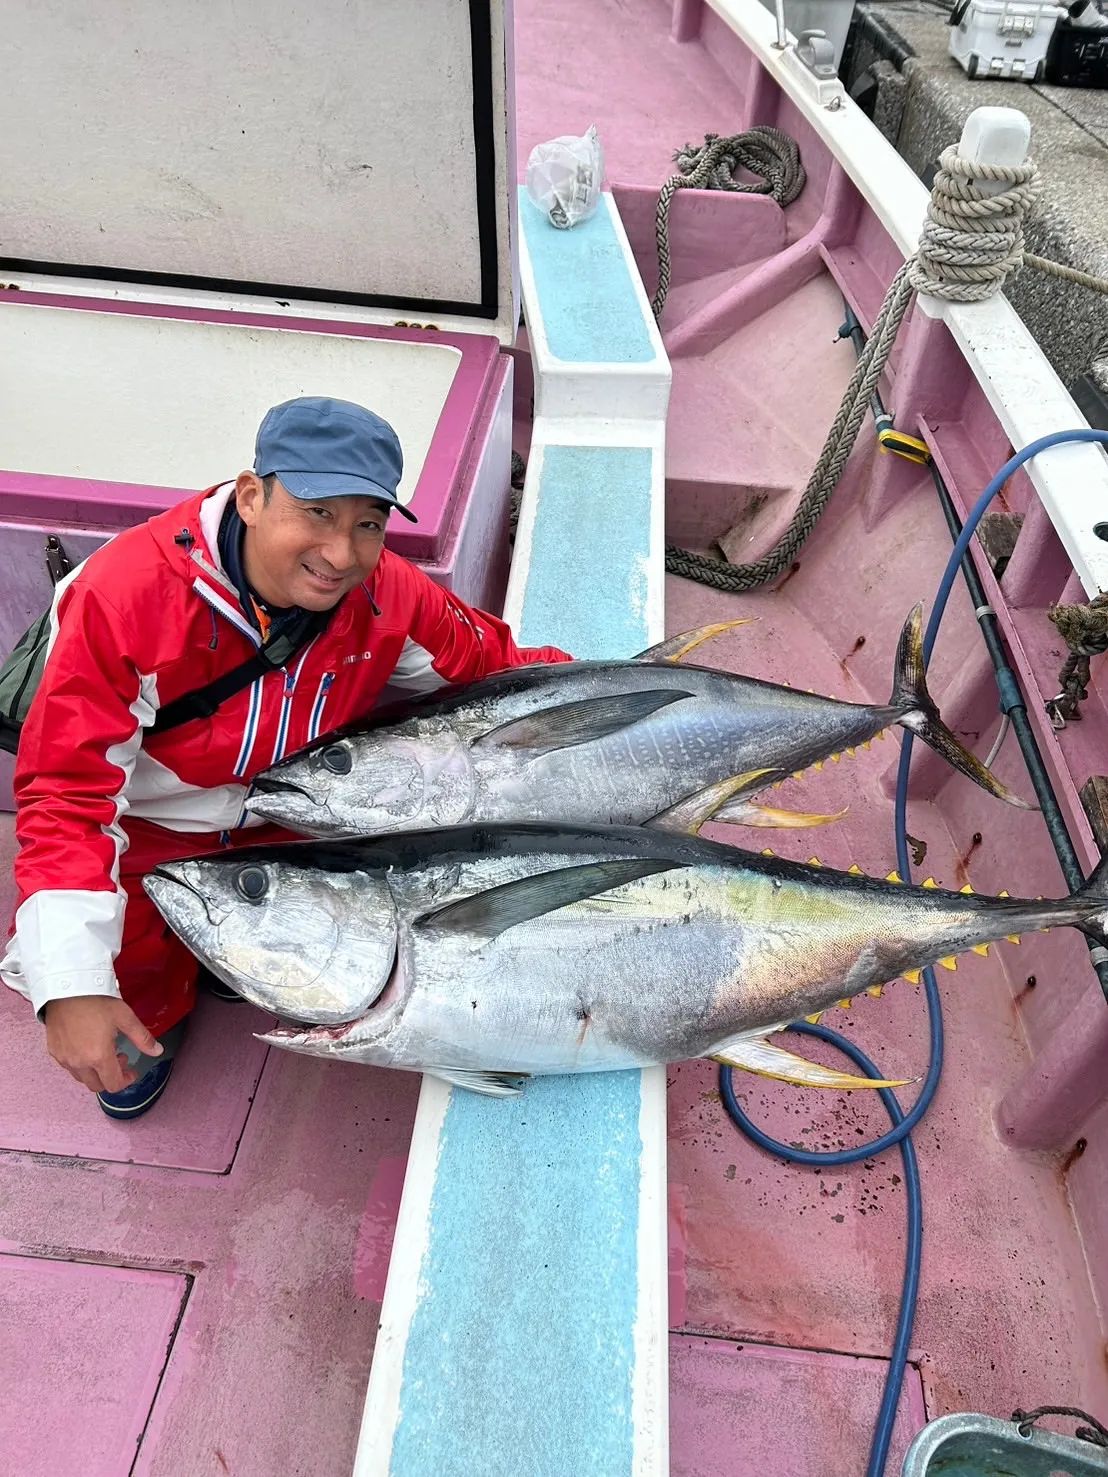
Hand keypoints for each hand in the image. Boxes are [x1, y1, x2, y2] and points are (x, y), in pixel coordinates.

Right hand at [44, 995, 162, 1094]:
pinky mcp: (54, 1052)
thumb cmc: (97, 1000)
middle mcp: (79, 1063)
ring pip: (82, 1078)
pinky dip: (81, 1064)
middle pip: (97, 1085)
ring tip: (103, 1050)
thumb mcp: (125, 1017)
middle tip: (120, 1057)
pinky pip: (69, 1067)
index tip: (132, 1071)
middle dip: (112, 1077)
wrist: (66, 987)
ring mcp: (64, 1059)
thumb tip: (158, 1051)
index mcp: (99, 1057)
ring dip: (96, 1072)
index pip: (113, 1085)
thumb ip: (142, 1038)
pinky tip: (87, 1046)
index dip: (126, 1081)